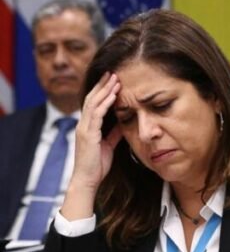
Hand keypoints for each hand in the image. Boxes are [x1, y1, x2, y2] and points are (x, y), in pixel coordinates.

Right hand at [63, 72, 122, 220]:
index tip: (112, 80)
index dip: (102, 91)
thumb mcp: (109, 145)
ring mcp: (84, 129)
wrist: (88, 180)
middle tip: (112, 72)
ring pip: (93, 103)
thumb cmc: (97, 165)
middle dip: (102, 85)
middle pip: (91, 98)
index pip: (94, 103)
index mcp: (88, 127)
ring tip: (114, 78)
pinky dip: (105, 103)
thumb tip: (123, 122)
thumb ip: (114, 132)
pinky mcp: (88, 134)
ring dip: (104, 90)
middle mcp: (84, 124)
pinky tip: (112, 95)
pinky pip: (96, 115)